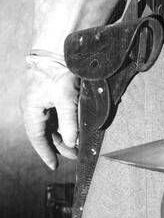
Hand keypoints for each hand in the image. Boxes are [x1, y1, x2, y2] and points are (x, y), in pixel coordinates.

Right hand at [22, 54, 78, 169]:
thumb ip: (69, 122)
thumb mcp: (66, 100)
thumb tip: (72, 142)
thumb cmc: (58, 73)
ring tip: (78, 146)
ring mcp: (40, 103)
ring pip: (51, 126)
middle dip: (60, 146)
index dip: (46, 153)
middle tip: (76, 156)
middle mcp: (33, 109)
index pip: (38, 138)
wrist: (56, 50)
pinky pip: (55, 116)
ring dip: (64, 136)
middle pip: (46, 134)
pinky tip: (75, 129)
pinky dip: (64, 125)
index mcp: (31, 111)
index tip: (54, 166)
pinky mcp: (49, 97)